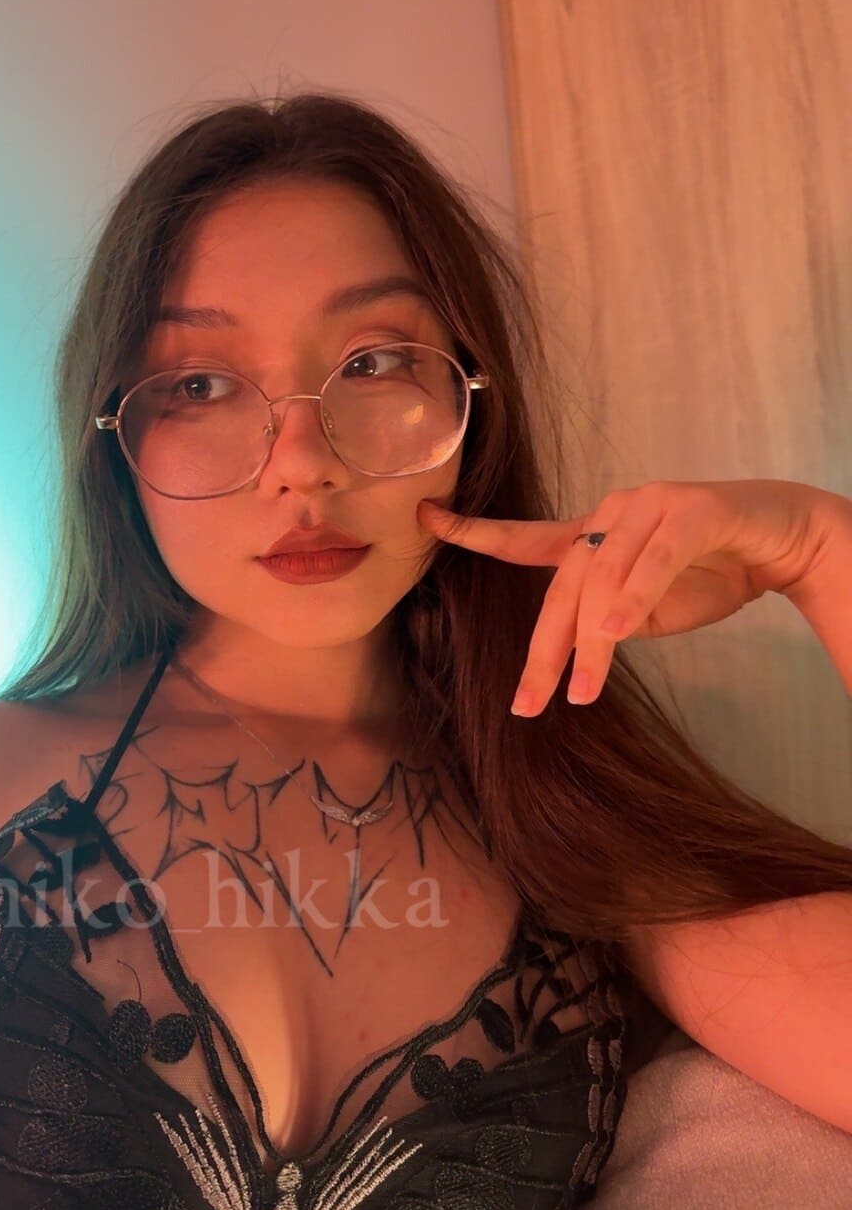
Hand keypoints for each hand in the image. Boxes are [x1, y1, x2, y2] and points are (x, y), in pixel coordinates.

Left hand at [416, 478, 831, 715]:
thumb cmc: (709, 571)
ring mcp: (648, 506)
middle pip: (561, 585)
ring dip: (590, 641)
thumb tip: (577, 646)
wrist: (783, 542)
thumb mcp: (646, 609)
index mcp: (592, 534)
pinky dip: (631, 596)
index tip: (426, 520)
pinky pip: (652, 559)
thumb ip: (606, 620)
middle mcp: (610, 512)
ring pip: (601, 578)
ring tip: (581, 691)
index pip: (525, 539)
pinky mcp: (690, 511)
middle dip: (543, 649)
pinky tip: (613, 632)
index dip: (476, 533)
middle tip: (527, 703)